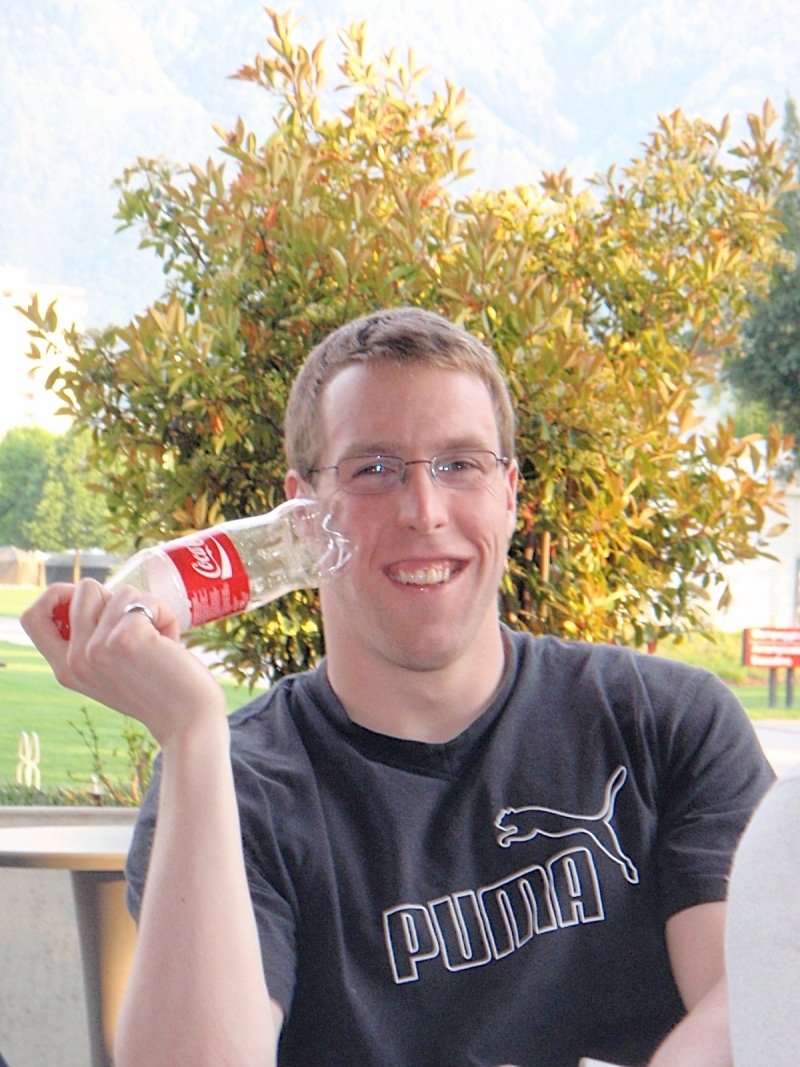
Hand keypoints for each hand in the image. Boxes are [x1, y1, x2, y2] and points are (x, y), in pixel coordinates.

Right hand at [21, 579, 227, 746]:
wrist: (187, 721)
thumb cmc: (159, 691)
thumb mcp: (110, 672)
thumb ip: (93, 644)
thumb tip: (94, 593)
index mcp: (65, 669)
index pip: (33, 617)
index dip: (56, 595)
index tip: (91, 599)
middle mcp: (74, 659)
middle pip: (83, 590)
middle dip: (117, 597)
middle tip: (139, 625)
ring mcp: (96, 648)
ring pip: (120, 591)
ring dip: (148, 608)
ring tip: (159, 641)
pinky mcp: (124, 638)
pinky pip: (146, 600)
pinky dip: (165, 614)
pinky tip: (171, 644)